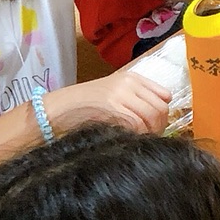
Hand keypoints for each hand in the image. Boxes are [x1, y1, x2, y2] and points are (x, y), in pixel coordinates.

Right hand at [46, 69, 170, 134]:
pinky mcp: (114, 110)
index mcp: (130, 78)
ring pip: (153, 116)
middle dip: (159, 126)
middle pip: (161, 108)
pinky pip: (139, 125)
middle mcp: (128, 84)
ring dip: (151, 133)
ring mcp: (122, 96)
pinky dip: (139, 136)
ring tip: (141, 140)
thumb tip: (159, 117)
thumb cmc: (81, 106)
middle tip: (150, 138)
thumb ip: (135, 99)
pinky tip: (130, 140)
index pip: (164, 95)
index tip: (156, 126)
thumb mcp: (111, 94)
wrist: (55, 110)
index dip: (163, 113)